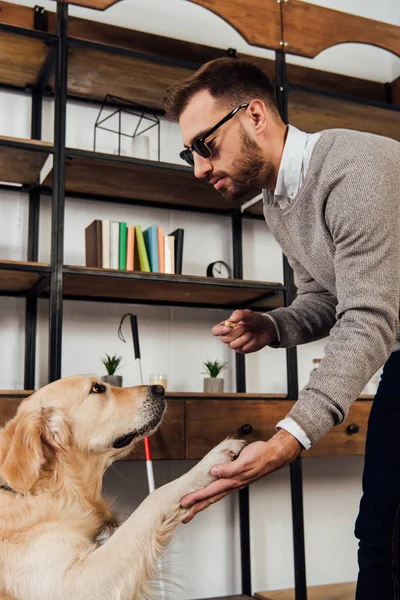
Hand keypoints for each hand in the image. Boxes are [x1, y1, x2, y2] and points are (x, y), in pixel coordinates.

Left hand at [180, 429, 301, 522]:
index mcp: (232, 481)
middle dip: (197, 507)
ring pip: (215, 495)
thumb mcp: (244, 461)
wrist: (273, 455)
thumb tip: (214, 472)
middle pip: (211, 498)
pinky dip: (211, 494)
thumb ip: (229, 468)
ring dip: (203, 502)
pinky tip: (208, 495)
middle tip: (184, 515)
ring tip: (192, 509)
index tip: (184, 502)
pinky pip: (220, 489)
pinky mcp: (236, 478)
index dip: (196, 497)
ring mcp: (234, 483)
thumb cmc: (260, 456)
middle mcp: (232, 484)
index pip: (210, 491)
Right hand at [211, 309, 276, 352]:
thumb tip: (232, 318)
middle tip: (244, 327)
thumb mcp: (248, 314)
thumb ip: (240, 314)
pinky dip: (250, 342)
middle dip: (235, 333)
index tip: (229, 328)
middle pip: (224, 339)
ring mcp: (235, 344)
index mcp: (227, 326)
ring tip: (249, 333)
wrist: (267, 328)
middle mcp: (229, 336)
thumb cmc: (255, 320)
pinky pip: (243, 349)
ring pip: (232, 345)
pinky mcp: (243, 350)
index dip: (219, 330)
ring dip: (243, 338)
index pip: (216, 331)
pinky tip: (253, 338)